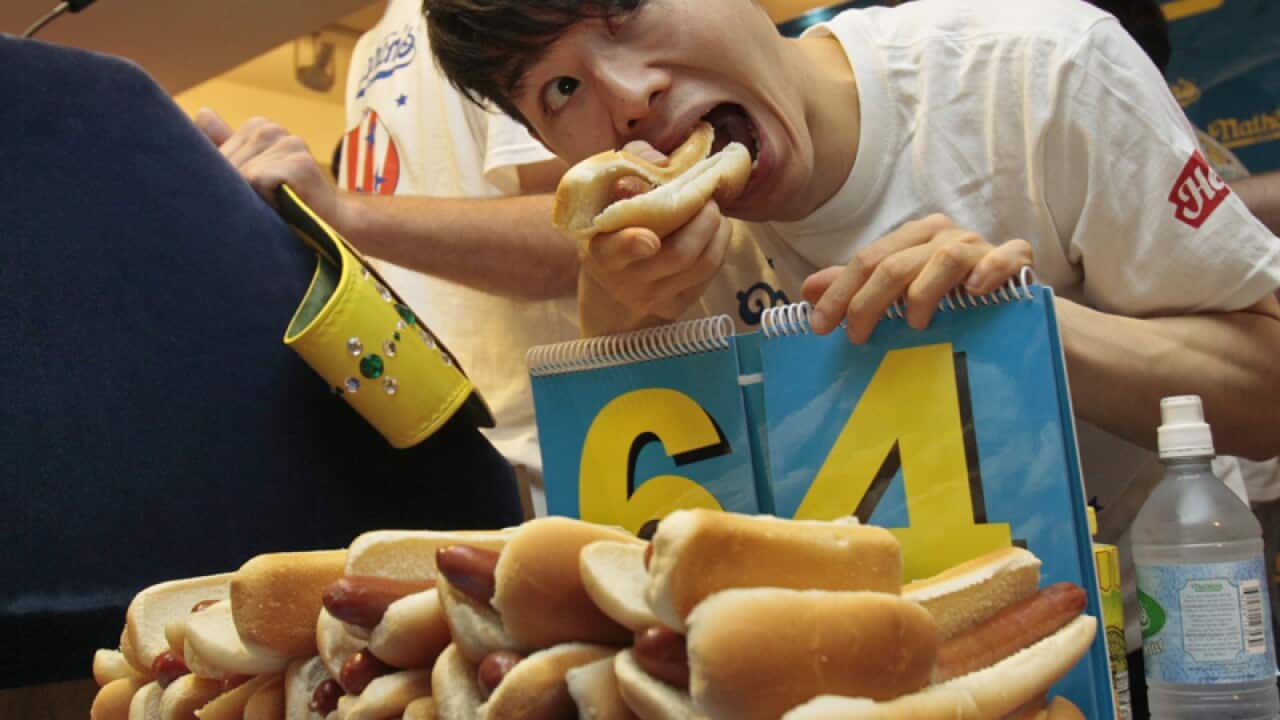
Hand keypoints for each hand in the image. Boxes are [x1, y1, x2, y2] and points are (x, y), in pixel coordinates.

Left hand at [193, 109, 343, 225]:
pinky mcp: (301, 164)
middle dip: (233, 191)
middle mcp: (272, 130)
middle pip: (224, 165)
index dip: (221, 181)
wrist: (332, 222)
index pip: (213, 152)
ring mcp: (290, 143)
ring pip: (241, 174)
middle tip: (259, 205)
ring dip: (251, 198)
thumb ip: (226, 145)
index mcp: (258, 128)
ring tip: (273, 206)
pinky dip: (265, 200)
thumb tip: (203, 112)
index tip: (243, 195)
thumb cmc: (287, 201)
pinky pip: (258, 180)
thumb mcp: (251, 173)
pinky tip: (283, 206)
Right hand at [580, 141, 731, 321]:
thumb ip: (632, 167)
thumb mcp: (609, 193)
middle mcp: (625, 282)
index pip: (616, 252)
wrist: (612, 283)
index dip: (633, 245)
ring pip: (703, 263)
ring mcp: (653, 298)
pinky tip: (713, 231)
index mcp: (602, 252)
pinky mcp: (676, 307)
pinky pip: (710, 273)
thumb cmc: (614, 223)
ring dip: (718, 230)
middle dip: (704, 219)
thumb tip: (659, 160)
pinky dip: (720, 245)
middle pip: (679, 254)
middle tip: (708, 198)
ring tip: (713, 211)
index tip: (650, 239)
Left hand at [801, 214, 1032, 342]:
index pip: (867, 260)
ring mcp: (982, 245)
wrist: (1014, 312)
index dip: (839, 293)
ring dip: (923, 293)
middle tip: (857, 337)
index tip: (820, 327)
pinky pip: (1006, 256)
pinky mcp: (1018, 259)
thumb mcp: (899, 294)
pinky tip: (975, 292)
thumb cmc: (951, 300)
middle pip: (897, 262)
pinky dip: (990, 270)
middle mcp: (945, 235)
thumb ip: (857, 289)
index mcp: (914, 238)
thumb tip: (807, 290)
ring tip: (915, 325)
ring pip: (946, 257)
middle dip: (868, 301)